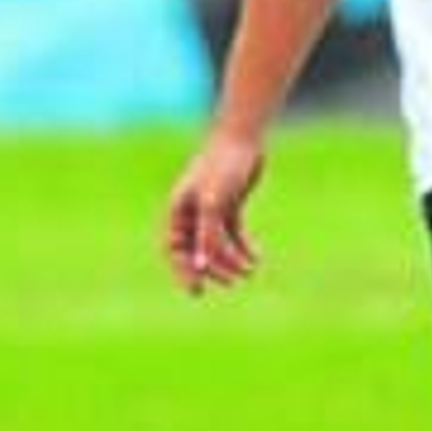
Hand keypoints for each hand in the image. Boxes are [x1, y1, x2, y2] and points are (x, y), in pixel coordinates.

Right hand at [164, 131, 265, 294]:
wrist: (242, 139)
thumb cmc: (222, 167)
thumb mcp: (214, 203)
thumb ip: (208, 234)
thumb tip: (203, 266)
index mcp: (178, 211)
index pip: (175, 250)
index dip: (184, 272)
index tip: (198, 291)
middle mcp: (191, 212)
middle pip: (197, 251)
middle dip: (213, 269)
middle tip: (232, 283)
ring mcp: (211, 210)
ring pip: (218, 244)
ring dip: (232, 260)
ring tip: (250, 272)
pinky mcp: (229, 206)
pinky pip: (234, 234)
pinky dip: (244, 247)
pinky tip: (256, 258)